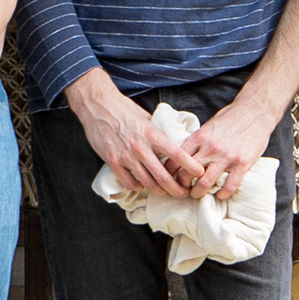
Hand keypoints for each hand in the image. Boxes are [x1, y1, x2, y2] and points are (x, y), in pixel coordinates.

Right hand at [71, 70, 187, 197]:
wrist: (98, 106)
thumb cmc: (124, 109)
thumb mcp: (147, 117)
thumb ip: (159, 132)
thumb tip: (174, 141)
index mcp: (153, 135)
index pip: (177, 154)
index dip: (191, 166)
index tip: (199, 173)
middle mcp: (141, 148)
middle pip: (163, 177)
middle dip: (176, 189)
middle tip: (183, 193)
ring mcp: (126, 157)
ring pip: (147, 183)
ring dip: (159, 191)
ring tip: (165, 192)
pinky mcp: (113, 162)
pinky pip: (128, 182)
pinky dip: (137, 187)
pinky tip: (141, 185)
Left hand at [172, 94, 281, 199]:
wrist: (255, 112)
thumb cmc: (230, 118)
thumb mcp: (208, 126)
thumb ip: (197, 141)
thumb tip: (183, 156)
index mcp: (199, 137)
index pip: (177, 159)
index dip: (170, 172)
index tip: (171, 178)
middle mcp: (210, 148)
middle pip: (187, 174)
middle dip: (182, 185)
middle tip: (183, 189)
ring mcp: (227, 157)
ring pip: (205, 183)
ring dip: (198, 193)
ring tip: (197, 194)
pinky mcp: (242, 164)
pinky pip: (229, 186)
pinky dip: (222, 194)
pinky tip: (220, 195)